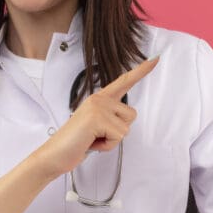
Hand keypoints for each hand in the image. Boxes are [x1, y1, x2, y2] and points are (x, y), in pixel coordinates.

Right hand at [33, 57, 159, 177]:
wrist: (56, 154)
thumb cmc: (76, 142)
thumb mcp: (96, 125)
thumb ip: (110, 117)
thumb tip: (124, 121)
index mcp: (99, 98)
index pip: (124, 81)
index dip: (141, 70)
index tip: (156, 58)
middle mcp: (99, 99)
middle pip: (131, 115)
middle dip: (118, 131)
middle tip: (96, 136)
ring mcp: (98, 107)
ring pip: (126, 128)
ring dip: (112, 140)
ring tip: (93, 139)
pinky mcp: (97, 118)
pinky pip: (118, 137)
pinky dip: (107, 146)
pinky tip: (91, 143)